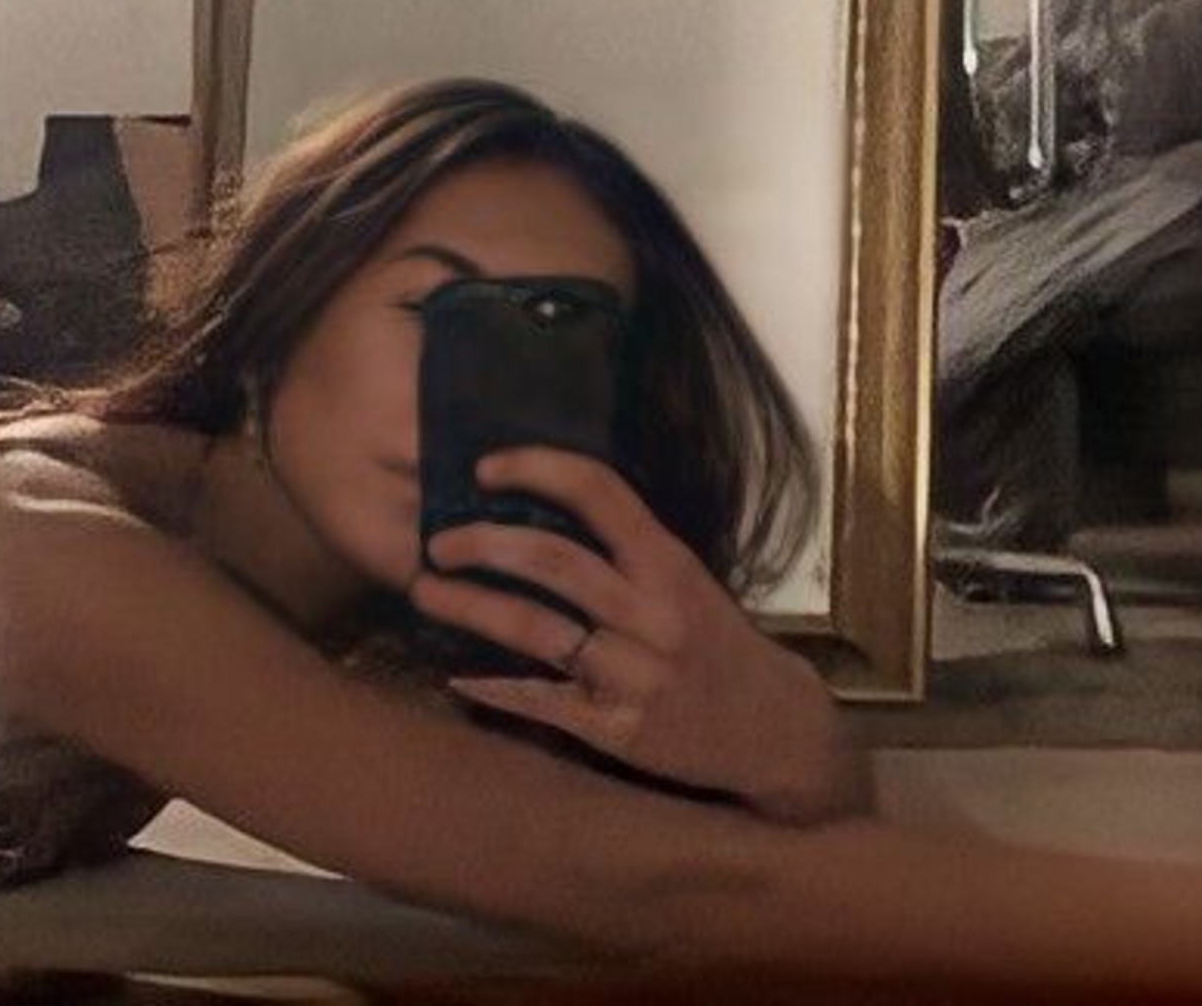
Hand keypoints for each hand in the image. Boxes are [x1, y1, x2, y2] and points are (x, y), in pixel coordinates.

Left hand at [408, 448, 869, 824]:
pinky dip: (492, 687)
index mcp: (668, 563)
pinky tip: (455, 675)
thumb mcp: (685, 579)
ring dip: (469, 607)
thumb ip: (624, 546)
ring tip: (423, 591)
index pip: (598, 492)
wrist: (778, 734)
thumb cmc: (716, 642)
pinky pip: (542, 701)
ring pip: (535, 629)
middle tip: (435, 541)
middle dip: (483, 543)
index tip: (482, 467)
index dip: (536, 468)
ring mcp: (635, 674)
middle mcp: (652, 613)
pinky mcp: (619, 731)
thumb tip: (535, 502)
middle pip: (552, 560)